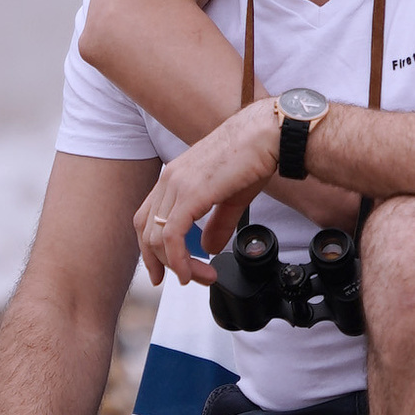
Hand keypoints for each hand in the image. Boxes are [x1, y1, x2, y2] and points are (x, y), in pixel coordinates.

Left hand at [135, 105, 279, 286]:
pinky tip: (191, 271)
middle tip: (187, 279)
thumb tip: (208, 248)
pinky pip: (171, 235)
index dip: (149, 249)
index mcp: (175, 177)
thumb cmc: (254, 157)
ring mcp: (177, 184)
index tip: (163, 271)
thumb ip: (217, 224)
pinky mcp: (191, 192)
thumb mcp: (231, 197)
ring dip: (177, 265)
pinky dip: (178, 260)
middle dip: (163, 263)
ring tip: (201, 276)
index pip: (146, 219)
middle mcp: (170, 179)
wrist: (268, 135)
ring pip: (157, 238)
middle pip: (146, 232)